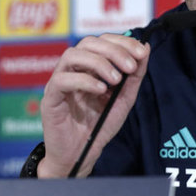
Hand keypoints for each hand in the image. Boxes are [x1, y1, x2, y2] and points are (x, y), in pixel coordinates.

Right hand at [37, 34, 149, 177]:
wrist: (81, 155)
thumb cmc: (99, 125)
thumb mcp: (124, 99)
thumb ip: (134, 76)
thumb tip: (145, 48)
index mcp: (89, 66)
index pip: (102, 41)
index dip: (122, 42)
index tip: (140, 53)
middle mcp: (72, 69)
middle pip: (88, 43)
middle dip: (113, 50)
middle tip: (130, 66)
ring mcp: (59, 81)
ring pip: (71, 55)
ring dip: (99, 63)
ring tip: (116, 80)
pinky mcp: (50, 98)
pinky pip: (62, 80)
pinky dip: (84, 80)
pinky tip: (101, 90)